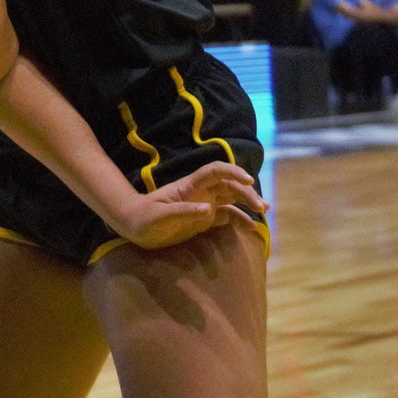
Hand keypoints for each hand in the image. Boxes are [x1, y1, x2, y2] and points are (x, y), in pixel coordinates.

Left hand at [113, 161, 266, 250]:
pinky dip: (239, 219)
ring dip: (246, 202)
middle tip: (261, 206)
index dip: (231, 171)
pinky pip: (226, 216)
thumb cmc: (144, 217)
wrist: (134, 226)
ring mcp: (203, 206)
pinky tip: (251, 226)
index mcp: (189, 187)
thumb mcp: (161, 216)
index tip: (248, 180)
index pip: (213, 172)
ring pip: (230, 198)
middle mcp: (199, 193)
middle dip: (246, 192)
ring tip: (263, 211)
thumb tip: (209, 210)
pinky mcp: (203, 220)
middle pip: (227, 185)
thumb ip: (183, 212)